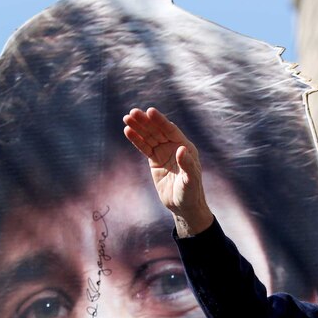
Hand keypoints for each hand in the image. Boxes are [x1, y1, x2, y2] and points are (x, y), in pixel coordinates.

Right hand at [123, 107, 213, 235]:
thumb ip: (187, 165)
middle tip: (133, 112)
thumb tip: (181, 149)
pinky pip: (144, 148)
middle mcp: (174, 147)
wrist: (184, 206)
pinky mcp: (155, 161)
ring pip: (149, 137)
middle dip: (146, 122)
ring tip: (126, 118)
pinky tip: (127, 131)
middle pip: (158, 131)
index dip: (160, 121)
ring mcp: (164, 153)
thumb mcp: (190, 180)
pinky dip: (136, 140)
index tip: (149, 111)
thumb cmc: (191, 193)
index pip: (171, 130)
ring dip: (138, 127)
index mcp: (185, 147)